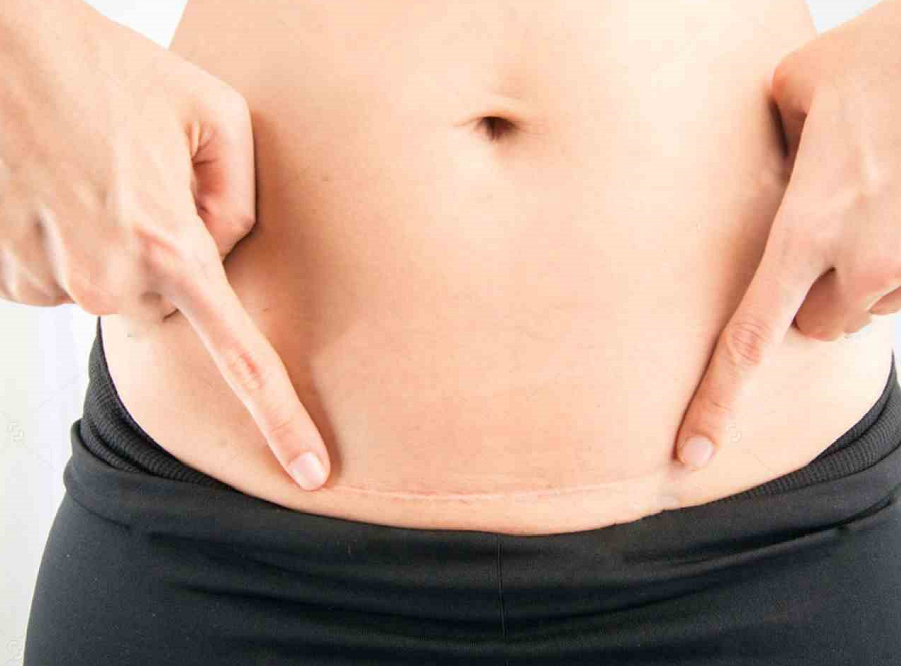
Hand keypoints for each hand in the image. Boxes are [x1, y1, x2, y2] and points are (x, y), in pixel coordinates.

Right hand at [0, 1, 329, 489]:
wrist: (1, 44)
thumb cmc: (107, 67)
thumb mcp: (214, 114)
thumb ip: (241, 197)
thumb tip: (222, 251)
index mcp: (173, 245)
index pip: (241, 358)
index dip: (281, 419)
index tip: (311, 471)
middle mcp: (110, 278)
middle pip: (172, 304)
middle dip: (170, 254)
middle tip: (142, 180)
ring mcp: (53, 279)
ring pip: (114, 291)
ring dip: (115, 242)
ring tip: (95, 173)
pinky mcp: (9, 275)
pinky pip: (63, 280)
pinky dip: (71, 243)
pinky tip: (61, 189)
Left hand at [674, 0, 900, 469]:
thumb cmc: (890, 55)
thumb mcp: (794, 89)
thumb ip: (761, 150)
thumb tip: (752, 178)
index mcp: (808, 226)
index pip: (749, 339)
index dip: (717, 401)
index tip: (696, 452)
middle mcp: (866, 261)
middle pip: (813, 328)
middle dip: (806, 301)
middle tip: (816, 239)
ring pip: (864, 309)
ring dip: (856, 278)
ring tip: (871, 200)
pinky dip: (899, 262)